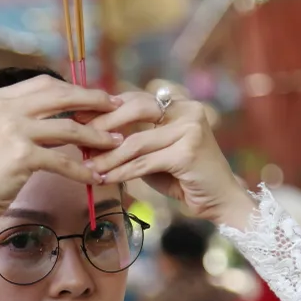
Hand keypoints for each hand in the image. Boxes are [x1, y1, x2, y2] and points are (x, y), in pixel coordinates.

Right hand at [0, 75, 123, 235]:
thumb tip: (58, 118)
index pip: (45, 83)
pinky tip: (96, 177)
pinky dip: (83, 171)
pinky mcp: (22, 156)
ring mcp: (13, 131)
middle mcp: (5, 108)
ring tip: (116, 141)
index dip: (74, 88)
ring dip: (98, 136)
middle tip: (117, 107)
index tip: (95, 96)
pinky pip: (64, 161)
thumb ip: (19, 119)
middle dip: (94, 101)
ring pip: (69, 129)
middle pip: (62, 96)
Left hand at [85, 91, 254, 226]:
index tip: (80, 117)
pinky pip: (144, 162)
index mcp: (181, 104)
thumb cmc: (185, 178)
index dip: (107, 107)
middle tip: (80, 139)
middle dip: (103, 126)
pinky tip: (105, 179)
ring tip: (89, 167)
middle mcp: (188, 110)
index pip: (137, 99)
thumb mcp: (156, 153)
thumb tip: (93, 137)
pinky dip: (121, 172)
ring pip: (136, 142)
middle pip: (135, 111)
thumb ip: (134, 140)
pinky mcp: (187, 152)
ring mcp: (190, 130)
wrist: (221, 201)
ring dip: (108, 156)